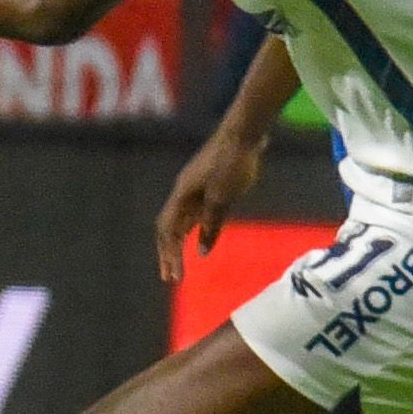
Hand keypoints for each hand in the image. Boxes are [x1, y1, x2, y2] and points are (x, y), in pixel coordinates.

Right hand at [155, 126, 264, 283]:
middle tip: (171, 278)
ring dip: (178, 245)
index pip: (168, 232)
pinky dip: (192, 232)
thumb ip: (211, 225)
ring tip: (178, 265)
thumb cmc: (233, 164)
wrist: (244, 134)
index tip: (175, 279)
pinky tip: (199, 242)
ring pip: (180, 222)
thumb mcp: (222, 198)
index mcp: (182, 196)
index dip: (169, 256)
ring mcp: (194, 189)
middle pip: (168, 229)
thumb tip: (200, 251)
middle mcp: (183, 194)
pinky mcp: (207, 186)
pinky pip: (193, 214)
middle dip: (168, 254)